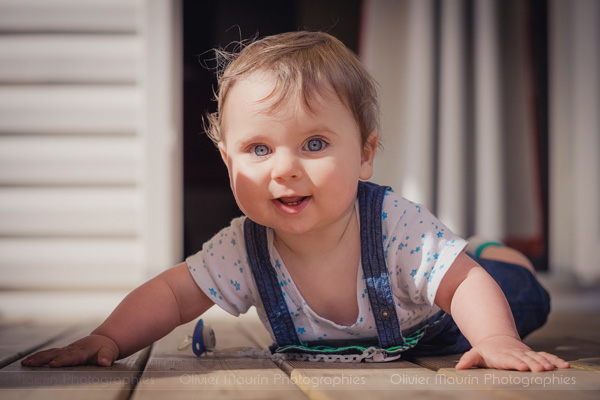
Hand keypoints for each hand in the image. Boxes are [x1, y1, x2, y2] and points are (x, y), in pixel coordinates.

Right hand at [21, 334, 118, 367]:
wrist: (104, 340)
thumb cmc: (106, 348)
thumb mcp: (110, 352)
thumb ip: (107, 357)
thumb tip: (105, 362)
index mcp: (83, 351)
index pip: (71, 357)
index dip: (62, 360)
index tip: (53, 364)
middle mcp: (72, 349)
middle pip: (56, 354)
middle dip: (43, 359)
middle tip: (31, 363)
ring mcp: (66, 350)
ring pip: (50, 353)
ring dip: (38, 357)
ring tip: (25, 363)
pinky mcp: (63, 351)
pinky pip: (49, 353)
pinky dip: (38, 356)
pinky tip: (28, 361)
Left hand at [455, 335, 569, 371]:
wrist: (497, 339)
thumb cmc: (486, 351)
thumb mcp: (475, 354)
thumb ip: (468, 360)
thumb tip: (458, 367)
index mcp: (502, 355)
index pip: (509, 360)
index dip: (516, 362)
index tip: (523, 366)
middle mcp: (516, 354)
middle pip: (526, 358)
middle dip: (534, 363)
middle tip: (542, 369)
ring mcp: (526, 353)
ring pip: (538, 357)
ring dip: (546, 362)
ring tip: (553, 368)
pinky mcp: (534, 355)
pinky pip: (546, 357)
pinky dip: (555, 360)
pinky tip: (565, 366)